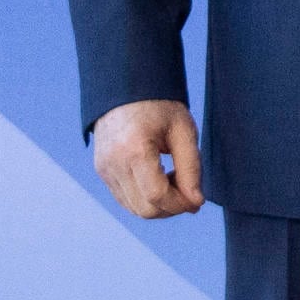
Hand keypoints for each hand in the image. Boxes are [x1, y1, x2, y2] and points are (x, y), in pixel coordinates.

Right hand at [94, 99, 203, 217]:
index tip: (197, 199)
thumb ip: (191, 168)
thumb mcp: (184, 131)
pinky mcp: (102, 172)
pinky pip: (126, 200)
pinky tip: (159, 179)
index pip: (157, 197)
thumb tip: (196, 203)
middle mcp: (113, 163)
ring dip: (159, 205)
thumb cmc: (159, 107)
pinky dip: (146, 199)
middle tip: (187, 188)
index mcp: (134, 150)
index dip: (181, 204)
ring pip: (134, 209)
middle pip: (145, 209)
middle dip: (171, 207)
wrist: (126, 90)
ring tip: (172, 178)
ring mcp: (104, 169)